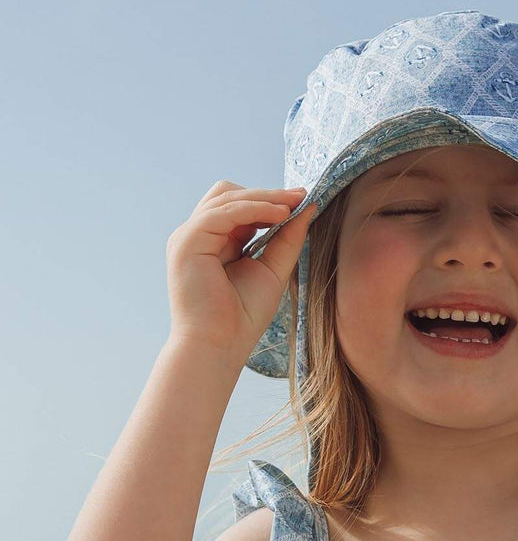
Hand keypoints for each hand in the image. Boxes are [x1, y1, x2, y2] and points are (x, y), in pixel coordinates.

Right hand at [165, 181, 317, 363]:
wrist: (219, 347)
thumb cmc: (242, 318)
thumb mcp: (272, 271)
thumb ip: (286, 239)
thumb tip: (307, 207)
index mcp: (215, 242)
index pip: (239, 206)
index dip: (269, 200)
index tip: (302, 199)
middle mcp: (199, 236)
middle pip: (229, 194)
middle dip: (266, 193)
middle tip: (300, 196)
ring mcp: (189, 237)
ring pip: (226, 197)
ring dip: (263, 198)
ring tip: (293, 205)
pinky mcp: (187, 242)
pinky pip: (222, 213)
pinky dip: (253, 209)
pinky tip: (279, 214)